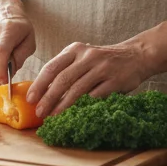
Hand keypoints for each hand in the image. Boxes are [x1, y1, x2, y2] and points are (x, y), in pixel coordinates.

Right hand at [0, 0, 34, 84]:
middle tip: (4, 77)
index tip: (4, 81)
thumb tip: (9, 73)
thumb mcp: (30, 41)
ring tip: (0, 64)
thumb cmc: (18, 28)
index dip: (1, 70)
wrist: (0, 10)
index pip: (0, 51)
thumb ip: (21, 57)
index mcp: (8, 29)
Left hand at [26, 41, 149, 118]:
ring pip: (77, 89)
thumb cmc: (103, 60)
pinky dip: (84, 106)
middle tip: (39, 112)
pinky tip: (76, 114)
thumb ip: (66, 70)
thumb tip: (43, 93)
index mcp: (75, 50)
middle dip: (48, 97)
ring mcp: (102, 68)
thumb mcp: (83, 57)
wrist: (136, 55)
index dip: (39, 84)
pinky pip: (96, 96)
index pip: (52, 67)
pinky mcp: (115, 80)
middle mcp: (87, 56)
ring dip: (63, 105)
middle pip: (62, 79)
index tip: (30, 98)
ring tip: (53, 116)